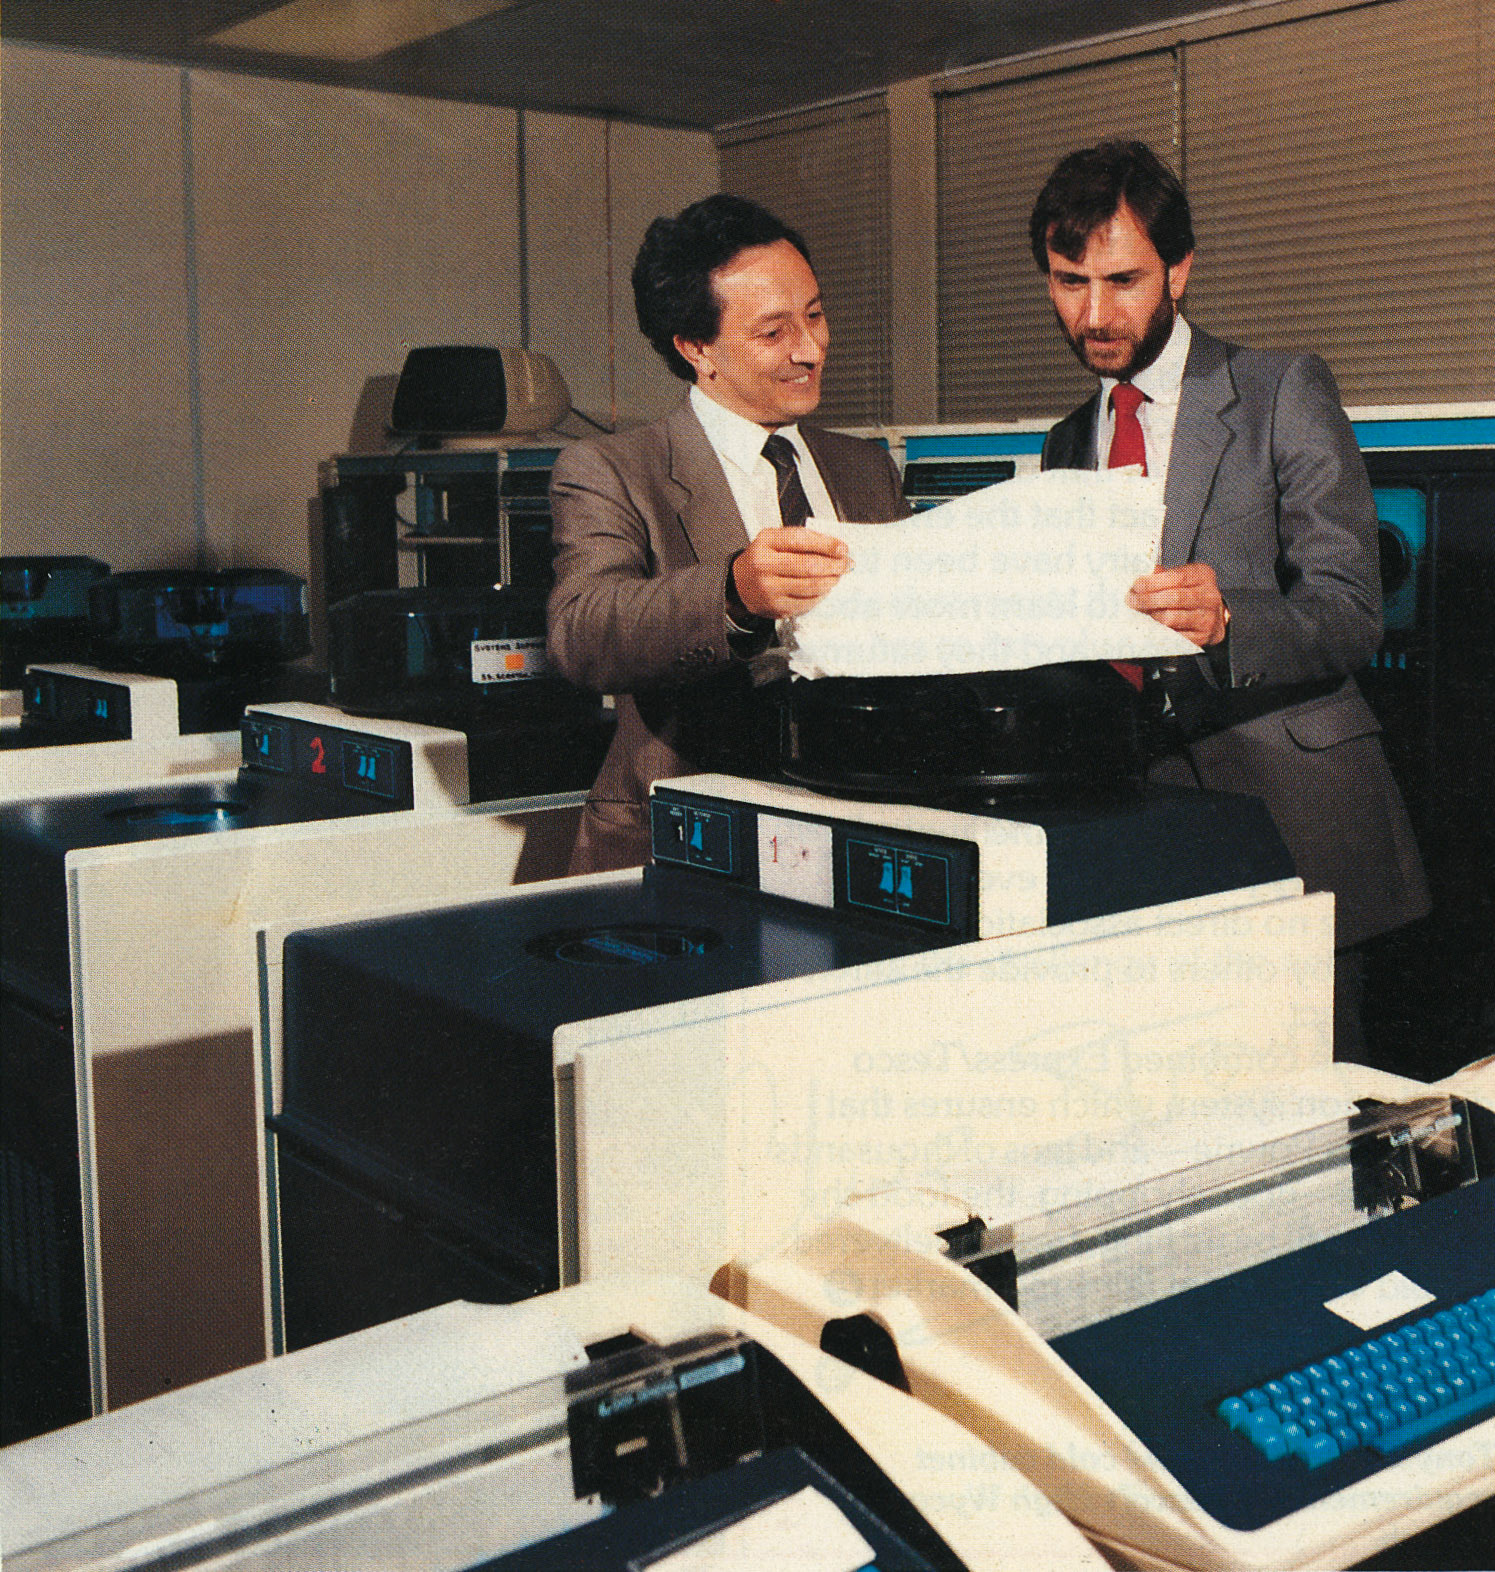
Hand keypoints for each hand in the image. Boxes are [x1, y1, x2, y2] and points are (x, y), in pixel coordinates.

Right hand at [732, 527, 851, 618]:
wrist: (739, 584)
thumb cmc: (763, 558)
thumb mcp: (774, 539)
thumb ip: (802, 539)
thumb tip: (835, 547)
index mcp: (765, 544)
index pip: (800, 541)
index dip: (826, 545)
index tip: (843, 548)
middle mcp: (764, 567)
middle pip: (808, 566)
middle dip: (833, 565)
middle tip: (846, 564)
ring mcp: (769, 590)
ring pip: (810, 587)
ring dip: (830, 581)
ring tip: (837, 576)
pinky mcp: (775, 608)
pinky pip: (806, 603)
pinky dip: (820, 595)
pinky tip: (823, 589)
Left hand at [1127, 563, 1228, 646]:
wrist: (1211, 616)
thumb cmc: (1189, 592)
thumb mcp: (1181, 577)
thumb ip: (1163, 575)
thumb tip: (1142, 578)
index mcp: (1204, 575)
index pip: (1178, 577)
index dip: (1153, 582)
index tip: (1136, 586)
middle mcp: (1210, 596)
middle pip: (1175, 597)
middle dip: (1148, 599)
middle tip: (1131, 600)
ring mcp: (1207, 618)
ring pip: (1172, 618)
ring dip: (1151, 616)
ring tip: (1141, 612)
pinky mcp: (1202, 637)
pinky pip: (1174, 635)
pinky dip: (1159, 630)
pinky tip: (1150, 625)